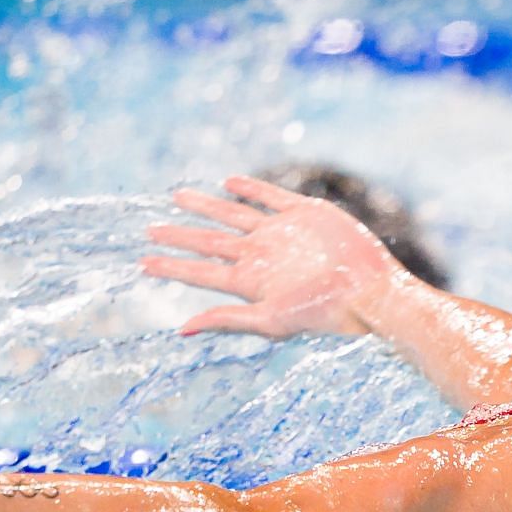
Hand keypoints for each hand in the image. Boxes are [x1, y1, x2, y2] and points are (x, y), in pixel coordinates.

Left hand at [140, 175, 405, 337]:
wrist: (367, 290)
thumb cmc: (322, 312)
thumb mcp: (269, 321)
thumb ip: (226, 320)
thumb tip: (181, 330)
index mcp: (249, 281)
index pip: (201, 272)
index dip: (171, 266)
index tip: (143, 261)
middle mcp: (260, 256)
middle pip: (209, 242)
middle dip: (180, 235)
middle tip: (151, 229)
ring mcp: (281, 233)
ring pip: (232, 215)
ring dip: (206, 205)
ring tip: (178, 196)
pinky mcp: (305, 213)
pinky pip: (270, 196)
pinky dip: (249, 188)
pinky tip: (229, 182)